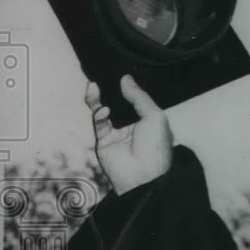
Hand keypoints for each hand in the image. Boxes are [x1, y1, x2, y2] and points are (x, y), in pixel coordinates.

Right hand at [86, 75, 172, 194]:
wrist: (143, 175)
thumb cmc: (156, 146)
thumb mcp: (154, 116)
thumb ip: (139, 96)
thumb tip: (125, 78)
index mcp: (149, 121)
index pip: (135, 100)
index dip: (127, 88)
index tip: (118, 74)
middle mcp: (132, 126)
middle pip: (116, 104)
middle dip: (108, 91)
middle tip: (100, 77)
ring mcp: (117, 134)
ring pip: (103, 111)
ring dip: (96, 99)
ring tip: (94, 86)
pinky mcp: (104, 142)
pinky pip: (98, 123)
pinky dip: (99, 114)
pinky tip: (103, 110)